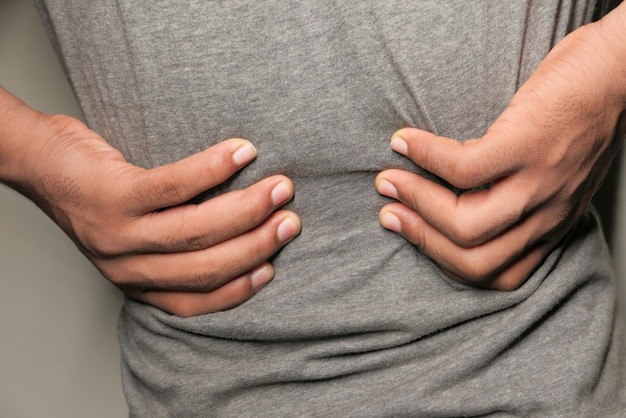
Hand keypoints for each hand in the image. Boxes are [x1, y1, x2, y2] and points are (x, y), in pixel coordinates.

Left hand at [22, 114, 300, 315]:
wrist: (38, 161)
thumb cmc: (98, 193)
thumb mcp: (134, 234)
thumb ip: (174, 244)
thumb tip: (240, 231)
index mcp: (137, 280)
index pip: (195, 300)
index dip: (239, 288)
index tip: (272, 267)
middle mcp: (127, 266)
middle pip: (205, 265)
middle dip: (257, 244)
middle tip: (291, 220)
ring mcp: (118, 233)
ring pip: (195, 230)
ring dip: (246, 208)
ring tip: (279, 187)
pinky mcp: (112, 196)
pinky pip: (172, 186)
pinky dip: (214, 169)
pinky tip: (242, 153)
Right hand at [375, 21, 625, 290]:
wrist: (621, 69)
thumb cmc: (582, 116)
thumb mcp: (558, 175)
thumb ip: (520, 198)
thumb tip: (460, 200)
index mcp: (550, 224)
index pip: (496, 273)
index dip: (443, 260)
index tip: (412, 231)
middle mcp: (546, 214)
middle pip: (473, 259)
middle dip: (420, 239)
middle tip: (389, 213)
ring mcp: (538, 182)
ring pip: (465, 224)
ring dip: (416, 203)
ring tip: (389, 180)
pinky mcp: (527, 145)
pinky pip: (462, 169)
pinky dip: (425, 157)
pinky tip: (405, 142)